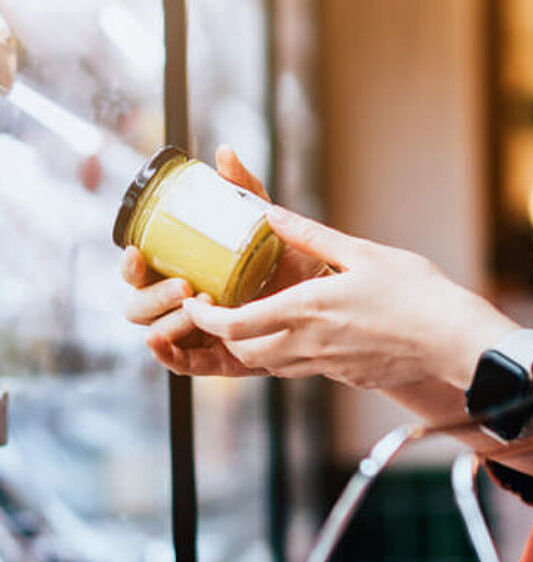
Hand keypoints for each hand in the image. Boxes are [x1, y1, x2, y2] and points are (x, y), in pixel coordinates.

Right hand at [122, 146, 322, 375]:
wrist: (330, 298)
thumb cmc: (291, 261)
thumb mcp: (267, 226)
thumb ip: (245, 192)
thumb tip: (225, 154)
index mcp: (184, 272)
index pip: (142, 271)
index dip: (131, 264)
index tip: (136, 250)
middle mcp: (184, 304)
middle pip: (139, 305)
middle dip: (152, 295)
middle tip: (185, 285)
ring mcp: (199, 333)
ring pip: (159, 332)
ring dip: (169, 320)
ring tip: (199, 305)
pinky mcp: (220, 359)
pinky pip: (185, 364)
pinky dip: (168, 356)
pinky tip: (162, 342)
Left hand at [183, 208, 519, 389]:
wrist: (454, 339)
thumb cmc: (416, 292)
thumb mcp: (362, 253)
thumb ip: (312, 236)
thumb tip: (272, 213)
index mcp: (306, 310)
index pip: (233, 326)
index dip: (204, 318)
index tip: (196, 303)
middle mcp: (310, 344)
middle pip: (246, 353)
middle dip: (227, 336)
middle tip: (225, 313)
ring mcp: (330, 366)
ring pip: (275, 366)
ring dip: (259, 348)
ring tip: (265, 322)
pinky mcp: (350, 377)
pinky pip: (310, 370)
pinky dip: (297, 355)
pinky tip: (316, 334)